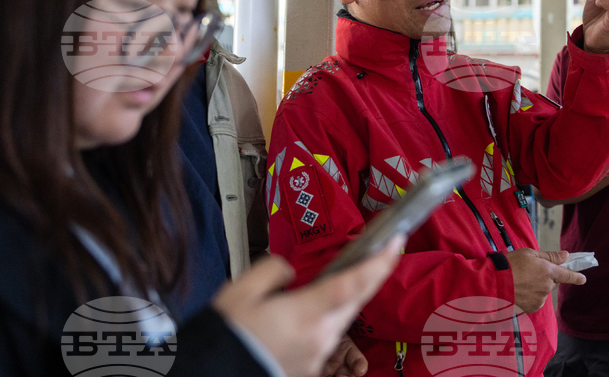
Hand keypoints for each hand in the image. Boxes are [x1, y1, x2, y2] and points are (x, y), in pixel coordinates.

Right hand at [212, 236, 402, 376]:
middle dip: (368, 277)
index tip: (396, 244)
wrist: (212, 375)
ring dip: (342, 300)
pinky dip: (322, 322)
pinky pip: (324, 338)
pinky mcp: (309, 368)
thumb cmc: (226, 338)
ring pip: (340, 320)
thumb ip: (271, 271)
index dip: (380, 263)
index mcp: (306, 314)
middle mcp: (319, 337)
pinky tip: (305, 316)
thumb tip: (287, 270)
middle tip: (378, 254)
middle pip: (355, 301)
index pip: (354, 284)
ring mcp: (316, 356)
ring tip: (332, 283)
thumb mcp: (240, 292)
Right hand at [506, 248, 585, 313]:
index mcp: (548, 271)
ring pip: (544, 291)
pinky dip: (531, 296)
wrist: (495, 282)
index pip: (567, 275)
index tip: (583, 279)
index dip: (577, 277)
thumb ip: (550, 256)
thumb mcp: (530, 254)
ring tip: (522, 281)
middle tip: (531, 272)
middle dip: (546, 277)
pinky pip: (536, 300)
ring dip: (538, 287)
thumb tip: (566, 256)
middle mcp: (547, 286)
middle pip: (553, 282)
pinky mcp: (533, 307)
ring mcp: (540, 298)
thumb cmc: (511, 264)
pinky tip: (520, 290)